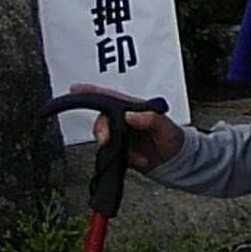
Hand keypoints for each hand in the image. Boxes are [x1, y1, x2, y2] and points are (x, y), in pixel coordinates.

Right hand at [68, 83, 183, 172]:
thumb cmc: (173, 139)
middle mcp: (125, 119)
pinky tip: (137, 160)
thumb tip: (131, 115)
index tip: (76, 89)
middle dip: (101, 130)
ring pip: (104, 138)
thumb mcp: (167, 127)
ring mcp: (121, 135)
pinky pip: (110, 154)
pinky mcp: (120, 150)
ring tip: (134, 156)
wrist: (175, 162)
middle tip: (105, 140)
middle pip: (102, 119)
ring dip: (114, 147)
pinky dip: (122, 159)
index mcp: (135, 108)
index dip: (92, 91)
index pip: (111, 96)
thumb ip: (151, 119)